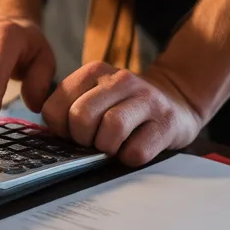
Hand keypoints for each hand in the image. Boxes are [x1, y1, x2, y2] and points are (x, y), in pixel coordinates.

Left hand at [41, 62, 203, 165]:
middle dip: (82, 138)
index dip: (60, 128)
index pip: (56, 106)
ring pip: (111, 129)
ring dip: (107, 148)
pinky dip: (128, 158)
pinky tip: (132, 150)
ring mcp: (147, 99)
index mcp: (95, 71)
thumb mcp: (96, 95)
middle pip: (82, 116)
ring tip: (113, 146)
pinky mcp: (166, 123)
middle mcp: (121, 79)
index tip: (71, 132)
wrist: (177, 102)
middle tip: (93, 141)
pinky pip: (136, 151)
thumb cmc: (126, 106)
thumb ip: (71, 107)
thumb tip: (52, 136)